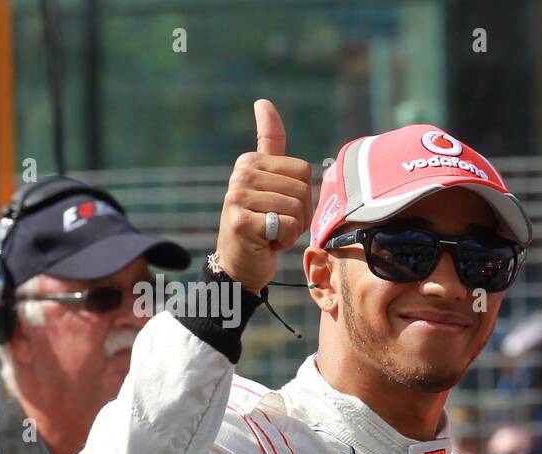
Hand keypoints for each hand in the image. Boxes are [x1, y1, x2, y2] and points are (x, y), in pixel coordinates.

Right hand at [214, 98, 312, 291]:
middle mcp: (241, 174)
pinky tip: (267, 242)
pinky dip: (285, 241)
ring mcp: (237, 197)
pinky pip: (288, 225)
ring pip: (297, 209)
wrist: (240, 263)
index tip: (280, 205)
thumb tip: (263, 102)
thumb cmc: (262, 223)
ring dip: (293, 229)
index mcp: (250, 161)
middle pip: (303, 189)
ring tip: (271, 232)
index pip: (304, 170)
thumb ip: (270, 144)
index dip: (302, 195)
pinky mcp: (241, 221)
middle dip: (300, 215)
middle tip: (278, 224)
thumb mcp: (269, 182)